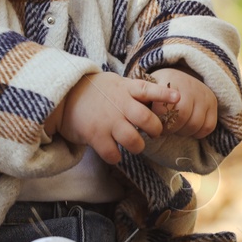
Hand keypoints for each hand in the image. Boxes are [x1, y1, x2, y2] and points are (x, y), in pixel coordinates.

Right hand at [53, 72, 178, 162]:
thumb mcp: (114, 83)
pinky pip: (113, 154)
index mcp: (125, 89)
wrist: (62, 98)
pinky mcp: (95, 135)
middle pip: (146, 120)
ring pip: (133, 140)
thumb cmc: (93, 91)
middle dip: (155, 130)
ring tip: (136, 145)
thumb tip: (156, 97)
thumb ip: (133, 90)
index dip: (164, 95)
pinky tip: (115, 154)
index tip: (178, 98)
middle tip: (154, 133)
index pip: (148, 90)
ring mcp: (107, 121)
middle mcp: (118, 105)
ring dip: (138, 147)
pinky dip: (117, 157)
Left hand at [147, 67, 218, 139]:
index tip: (152, 124)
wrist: (179, 77)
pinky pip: (208, 126)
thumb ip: (144, 104)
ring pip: (195, 123)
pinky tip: (188, 129)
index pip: (164, 107)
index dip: (158, 121)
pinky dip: (197, 133)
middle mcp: (189, 84)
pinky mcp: (212, 102)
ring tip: (175, 129)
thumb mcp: (148, 91)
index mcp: (169, 80)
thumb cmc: (159, 90)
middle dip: (171, 128)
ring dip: (183, 132)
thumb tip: (140, 124)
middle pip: (182, 116)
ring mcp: (202, 93)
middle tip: (164, 130)